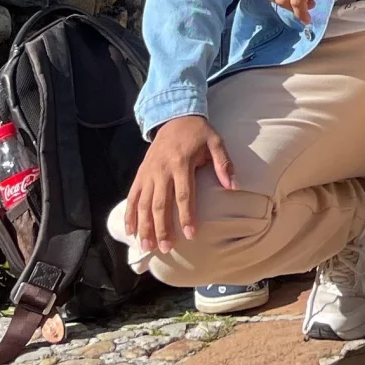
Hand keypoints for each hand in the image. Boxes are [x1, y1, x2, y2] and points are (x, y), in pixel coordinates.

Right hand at [124, 115, 234, 252]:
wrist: (173, 116)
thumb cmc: (198, 132)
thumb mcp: (215, 142)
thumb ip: (224, 164)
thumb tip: (234, 186)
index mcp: (181, 163)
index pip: (184, 195)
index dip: (186, 216)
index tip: (190, 234)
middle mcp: (162, 170)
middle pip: (160, 204)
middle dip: (162, 228)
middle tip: (166, 249)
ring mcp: (148, 173)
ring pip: (143, 204)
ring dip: (144, 226)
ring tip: (147, 247)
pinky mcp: (140, 173)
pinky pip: (132, 196)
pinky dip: (130, 214)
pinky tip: (131, 230)